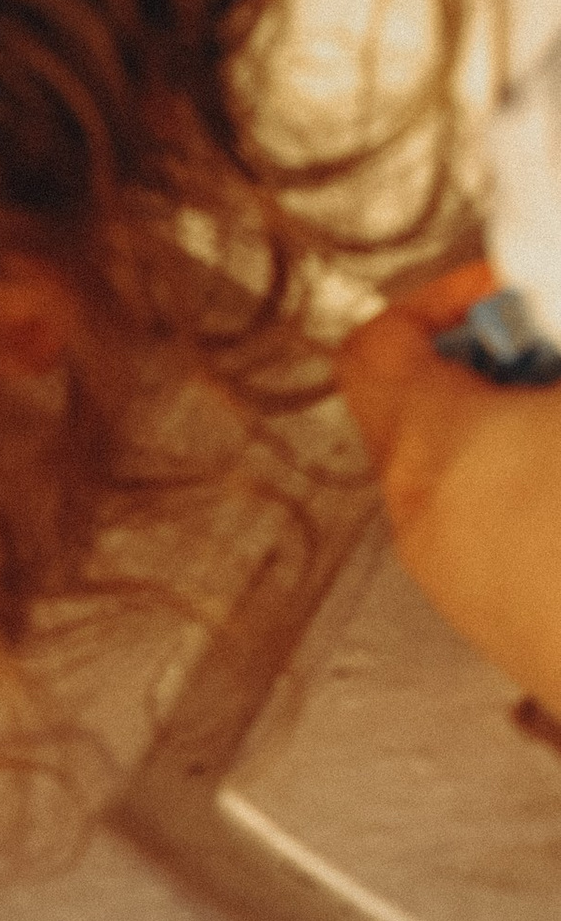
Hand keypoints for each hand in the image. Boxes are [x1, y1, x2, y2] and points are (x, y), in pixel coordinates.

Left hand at [335, 256, 560, 717]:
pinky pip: (503, 536)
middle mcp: (425, 520)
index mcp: (433, 445)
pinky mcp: (507, 632)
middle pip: (424, 409)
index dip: (445, 297)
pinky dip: (540, 497)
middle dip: (506, 364)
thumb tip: (555, 328)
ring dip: (526, 435)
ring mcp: (463, 588)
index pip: (377, 344)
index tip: (517, 289)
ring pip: (470, 478)